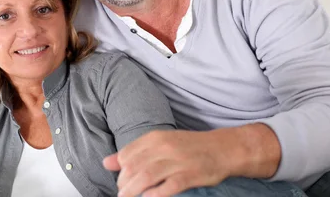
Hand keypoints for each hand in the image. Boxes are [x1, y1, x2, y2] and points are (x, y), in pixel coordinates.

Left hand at [103, 130, 230, 196]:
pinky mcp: (190, 175)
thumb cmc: (188, 146)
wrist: (222, 148)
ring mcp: (178, 161)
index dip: (120, 170)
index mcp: (155, 137)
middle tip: (122, 193)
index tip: (120, 180)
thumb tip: (107, 163)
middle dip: (124, 183)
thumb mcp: (160, 142)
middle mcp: (165, 147)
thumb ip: (134, 152)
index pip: (127, 154)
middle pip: (134, 167)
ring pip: (147, 176)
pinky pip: (169, 186)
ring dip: (133, 190)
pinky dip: (155, 194)